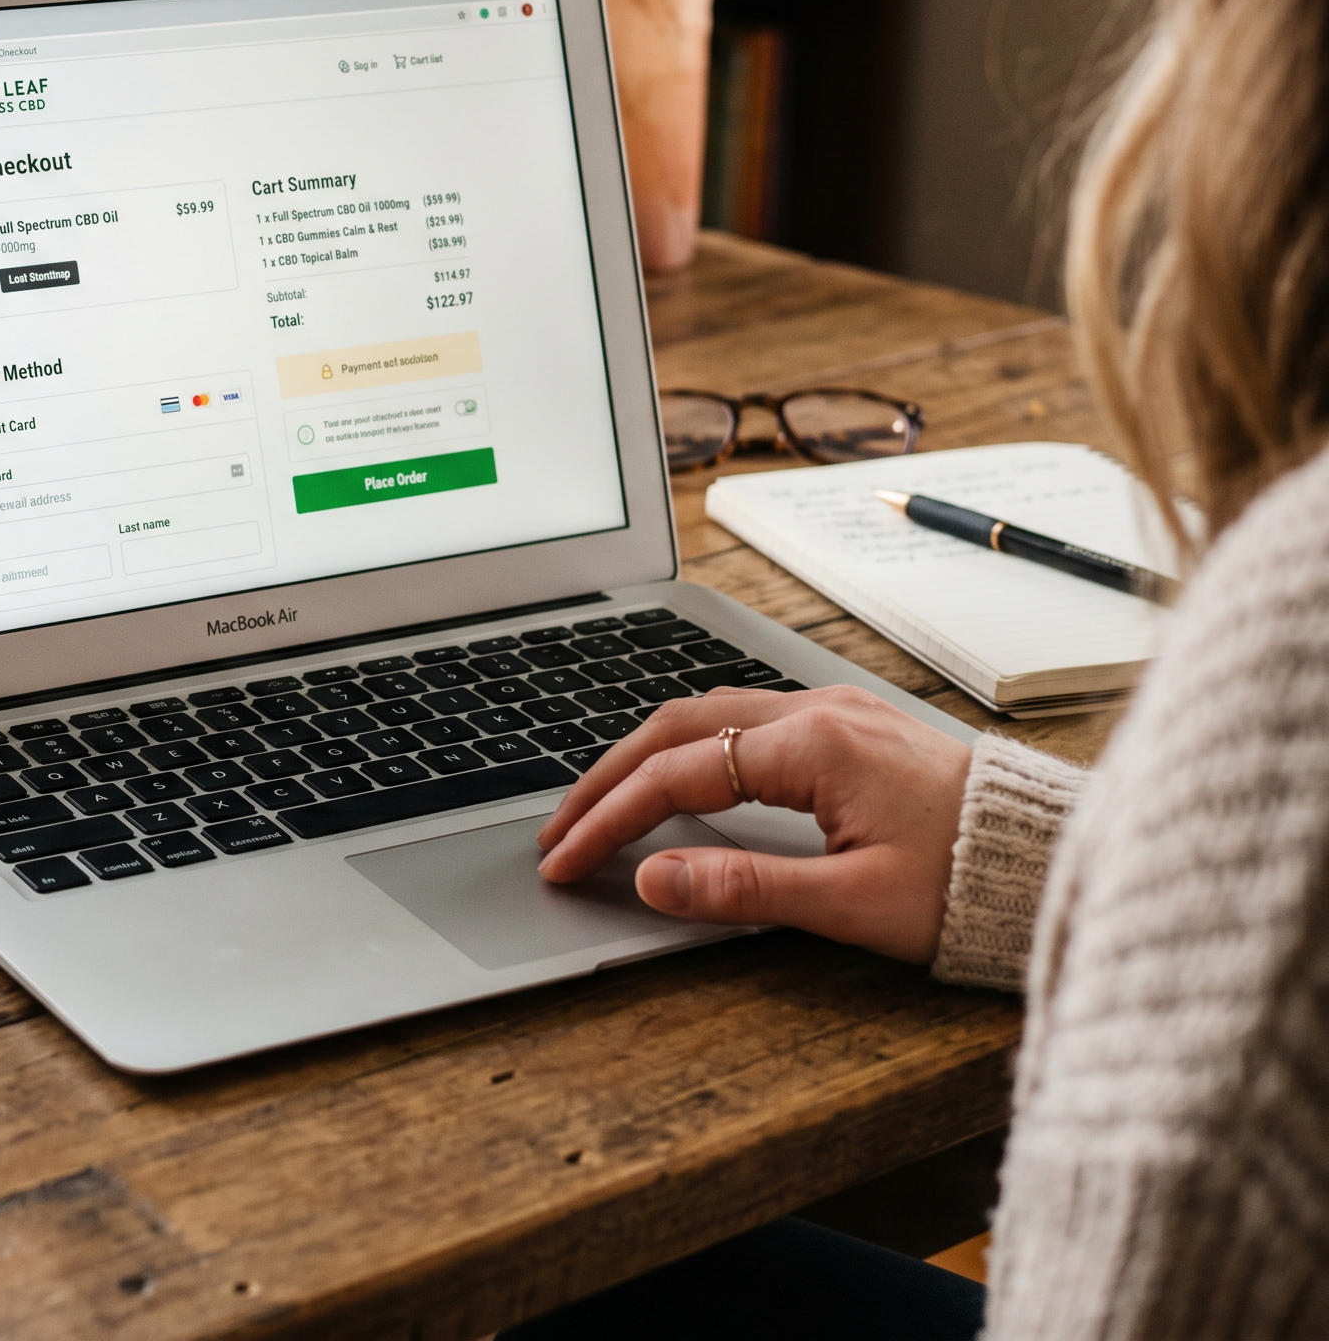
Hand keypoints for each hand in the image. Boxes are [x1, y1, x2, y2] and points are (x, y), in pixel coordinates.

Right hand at [535, 685, 973, 962]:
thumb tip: (653, 879)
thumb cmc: (973, 884)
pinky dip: (689, 748)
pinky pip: (743, 720)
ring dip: (644, 756)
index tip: (565, 859)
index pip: (676, 774)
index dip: (609, 818)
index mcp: (814, 746)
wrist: (1057, 859)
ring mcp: (835, 712)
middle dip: (607, 777)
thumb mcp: (854, 904)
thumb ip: (744, 888)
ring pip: (707, 714)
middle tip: (559, 828)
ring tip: (600, 803)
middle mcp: (818, 712)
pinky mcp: (850, 727)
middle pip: (676, 726)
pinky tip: (675, 777)